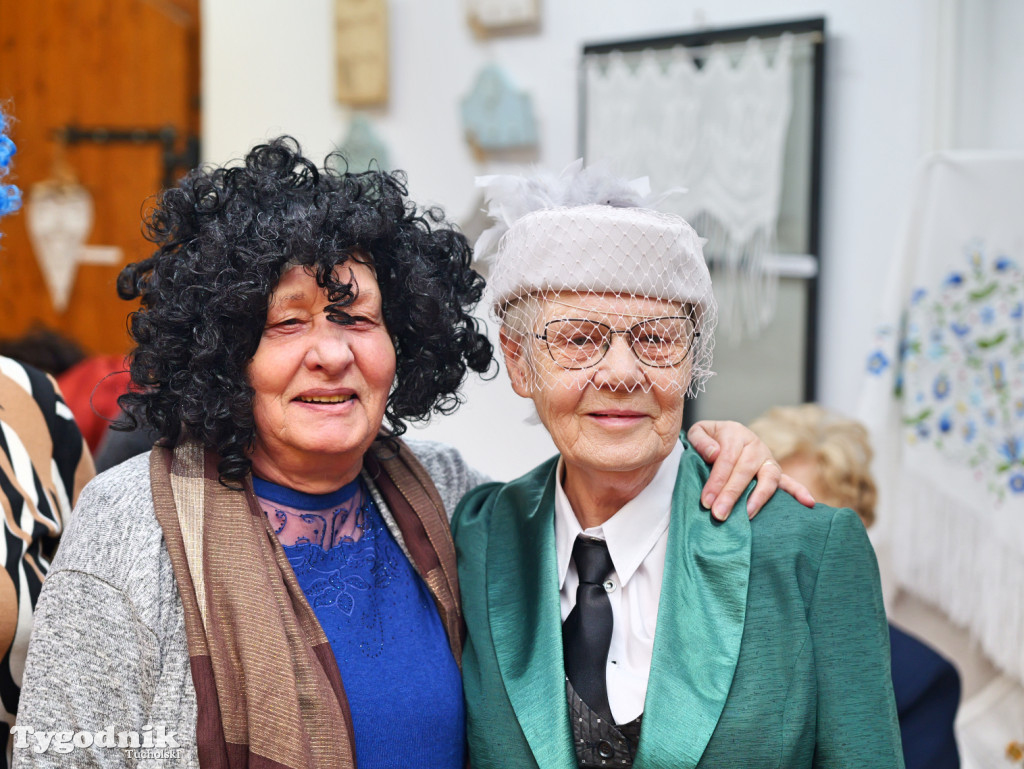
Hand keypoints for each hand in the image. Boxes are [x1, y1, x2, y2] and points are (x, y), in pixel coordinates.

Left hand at [687, 420, 814, 519]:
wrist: (723, 436)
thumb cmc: (709, 439)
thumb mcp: (699, 432)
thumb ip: (701, 440)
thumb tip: (714, 454)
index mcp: (735, 433)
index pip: (727, 458)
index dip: (717, 480)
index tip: (706, 501)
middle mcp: (755, 445)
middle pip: (745, 470)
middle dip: (732, 494)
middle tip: (719, 514)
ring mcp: (767, 459)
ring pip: (769, 477)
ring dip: (759, 497)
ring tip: (748, 515)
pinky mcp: (775, 472)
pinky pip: (789, 482)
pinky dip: (799, 491)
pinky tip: (808, 503)